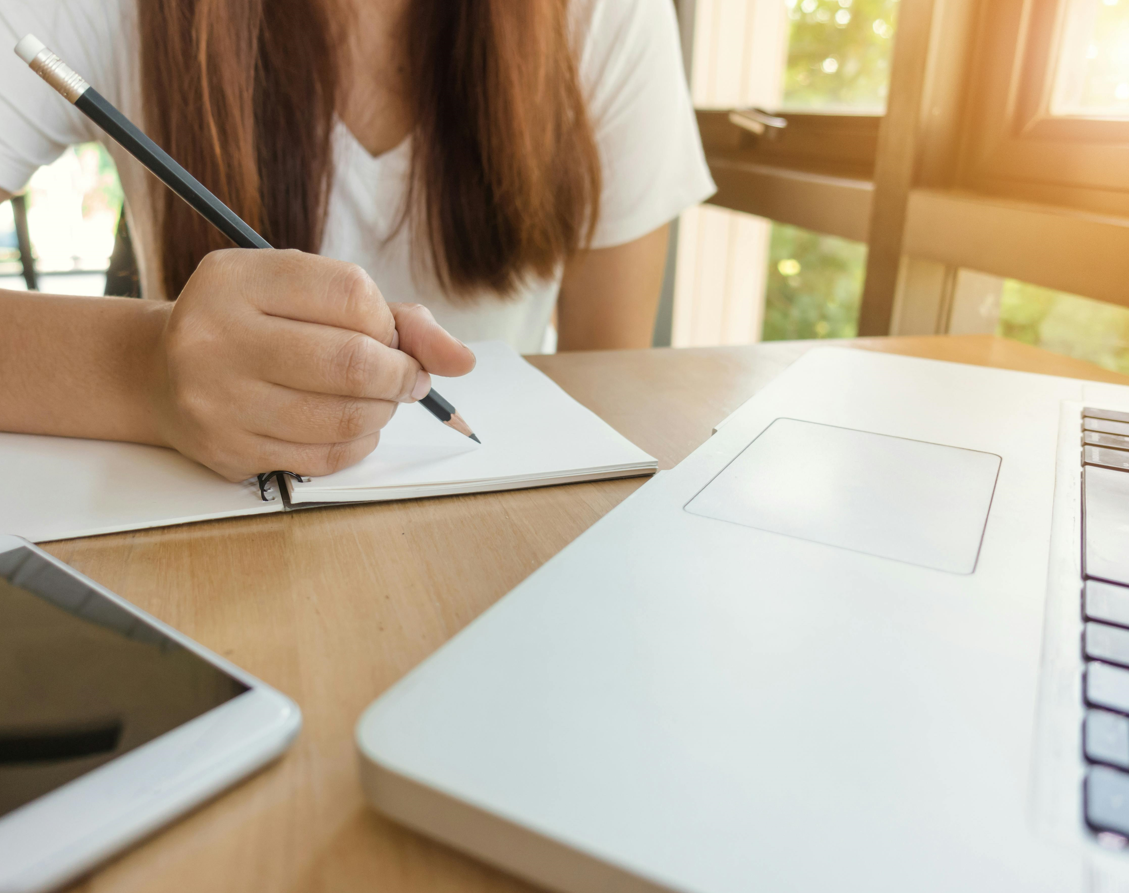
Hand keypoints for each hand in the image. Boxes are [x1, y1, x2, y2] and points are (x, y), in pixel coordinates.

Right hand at [147, 249, 475, 480]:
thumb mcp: (304, 294)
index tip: (390, 336)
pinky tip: (348, 424)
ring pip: (345, 417)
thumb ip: (391, 316)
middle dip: (401, 375)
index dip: (390, 322)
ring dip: (382, 411)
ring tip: (377, 399)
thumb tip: (460, 360)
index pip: (351, 294)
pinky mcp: (228, 450)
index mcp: (237, 278)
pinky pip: (325, 457)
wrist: (161, 374)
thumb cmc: (253, 325)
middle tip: (406, 377)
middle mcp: (216, 336)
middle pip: (353, 362)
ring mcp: (217, 399)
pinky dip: (357, 441)